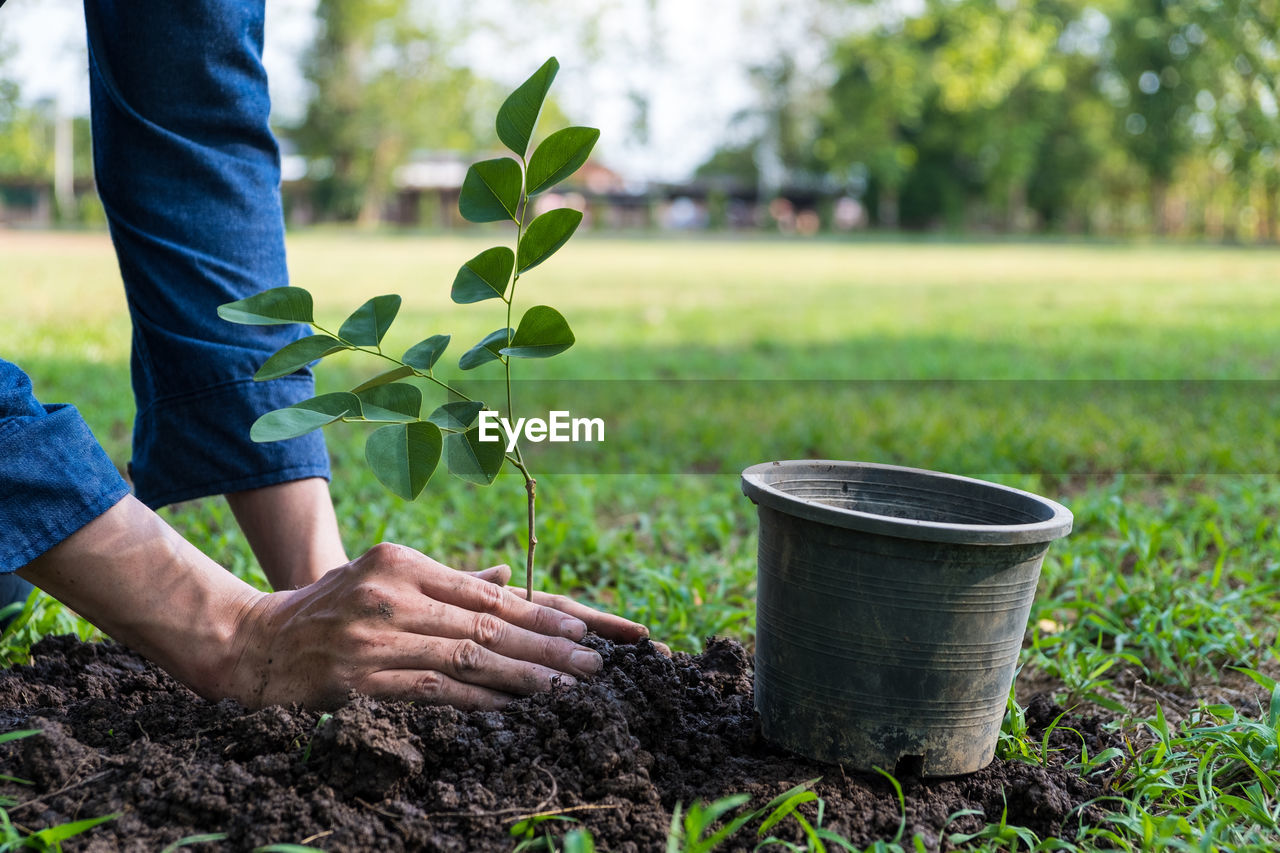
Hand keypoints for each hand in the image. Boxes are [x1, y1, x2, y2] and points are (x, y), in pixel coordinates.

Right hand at [223, 543, 652, 709]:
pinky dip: (480, 700)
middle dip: (545, 647)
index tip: (579, 630)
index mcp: (401, 563)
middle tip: (590, 664)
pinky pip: (436, 691)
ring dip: (524, 677)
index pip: (484, 593)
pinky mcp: (364, 681)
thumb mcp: (383, 574)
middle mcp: (392, 596)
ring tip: (566, 687)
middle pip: (485, 626)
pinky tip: (515, 707)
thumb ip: (446, 580)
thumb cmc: (330, 606)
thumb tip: (507, 577)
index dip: (535, 614)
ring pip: (468, 659)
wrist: (256, 643)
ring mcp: (376, 639)